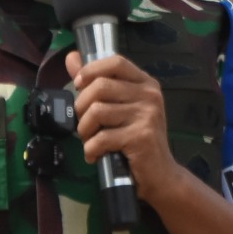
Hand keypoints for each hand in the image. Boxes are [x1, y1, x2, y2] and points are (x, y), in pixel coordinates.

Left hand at [67, 51, 181, 200]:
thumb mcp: (120, 108)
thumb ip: (97, 82)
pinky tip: (95, 155)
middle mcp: (149, 95)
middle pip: (100, 87)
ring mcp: (147, 115)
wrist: (161, 175)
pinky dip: (91, 150)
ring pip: (96, 112)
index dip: (92, 70)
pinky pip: (101, 138)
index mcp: (145, 83)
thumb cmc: (137, 140)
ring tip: (91, 141)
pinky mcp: (140, 137)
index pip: (116, 62)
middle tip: (85, 125)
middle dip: (82, 107)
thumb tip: (71, 58)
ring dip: (84, 131)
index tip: (78, 85)